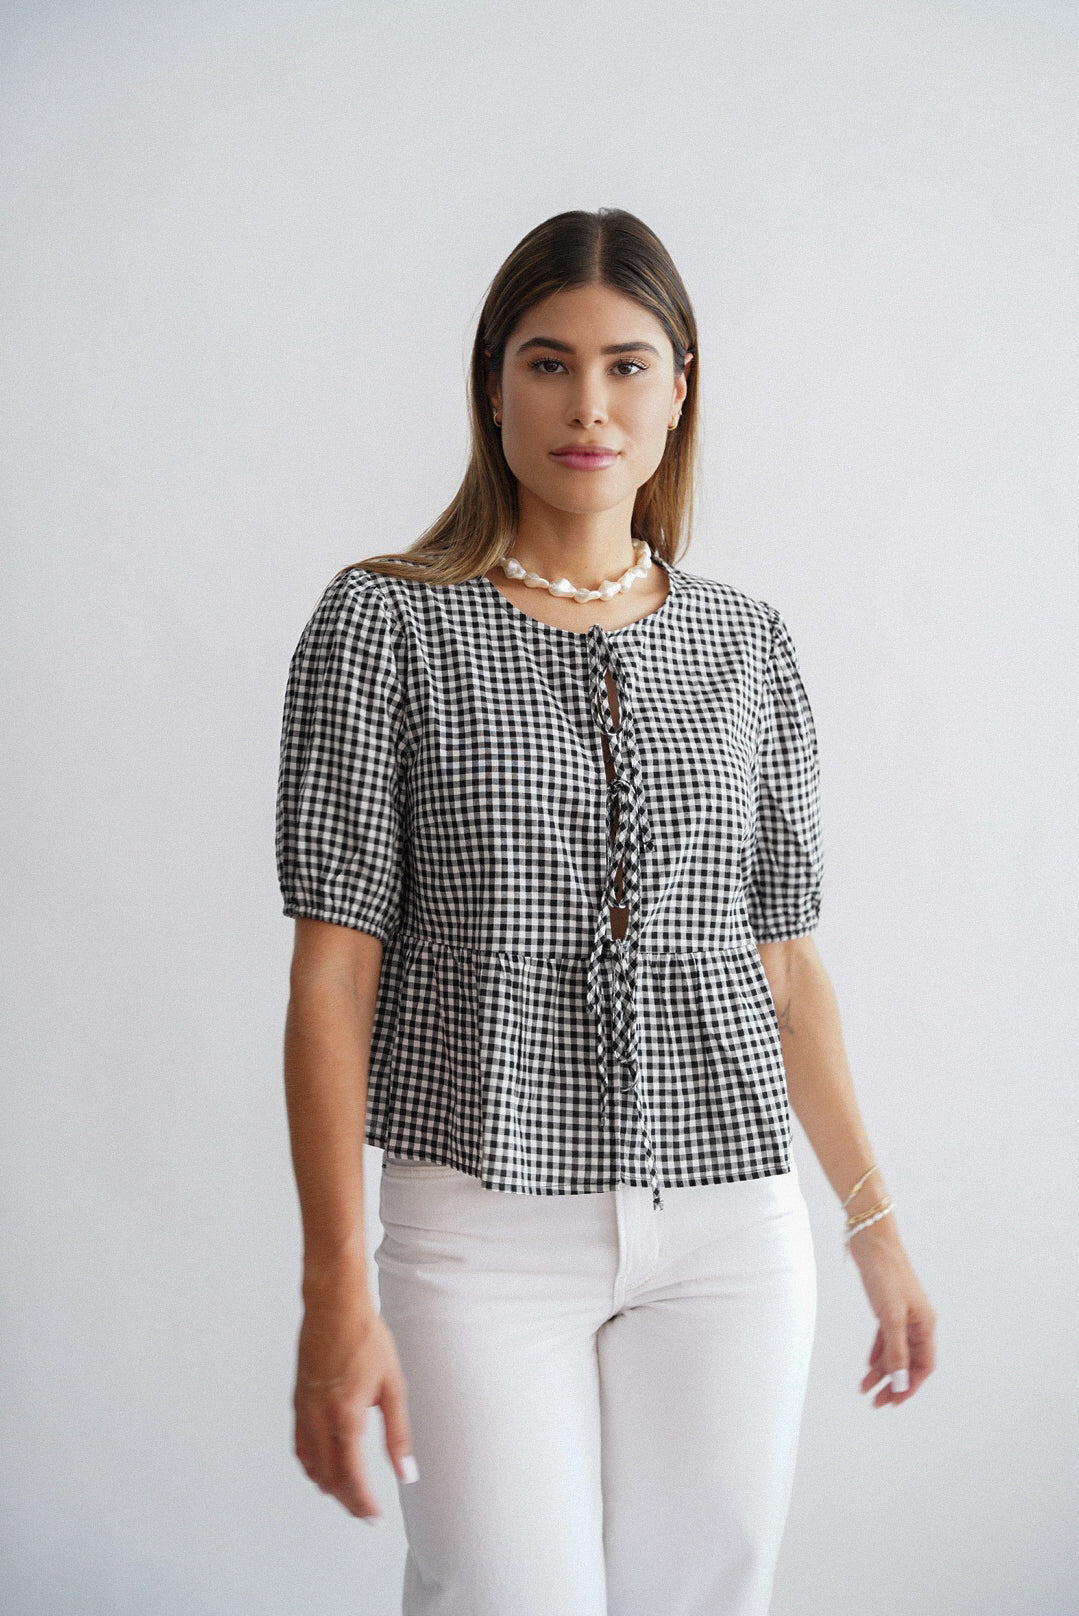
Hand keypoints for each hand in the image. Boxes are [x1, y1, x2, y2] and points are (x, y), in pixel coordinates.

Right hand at [293, 1273, 415, 1520]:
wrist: (334, 1306)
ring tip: (348, 1494)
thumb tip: (406, 1471)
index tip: (374, 1516)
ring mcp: (304, 1410)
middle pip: (328, 1477)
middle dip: (347, 1499)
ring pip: (310, 1464)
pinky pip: (301, 1445)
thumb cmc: (366, 1338)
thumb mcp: (392, 1386)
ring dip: (328, 1484)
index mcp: (345, 1415)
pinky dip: (312, 1464)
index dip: (362, 1501)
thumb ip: (398, 1433)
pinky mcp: (298, 1401)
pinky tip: (324, 1465)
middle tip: (366, 1511)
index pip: (351, 1474)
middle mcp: (319, 1417)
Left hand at [847, 1218, 936, 1406]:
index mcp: (925, 1324)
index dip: (911, 1385)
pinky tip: (868, 1365)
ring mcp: (902, 1313)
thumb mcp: (891, 1317)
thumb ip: (896, 1350)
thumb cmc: (885, 1273)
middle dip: (894, 1382)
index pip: (924, 1365)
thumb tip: (901, 1381)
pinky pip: (886, 1337)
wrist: (871, 1240)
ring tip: (866, 1388)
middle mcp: (917, 1321)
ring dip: (882, 1370)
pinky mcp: (887, 1306)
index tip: (895, 1401)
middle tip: (877, 1401)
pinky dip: (878, 1352)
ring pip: (895, 1350)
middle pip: (909, 1361)